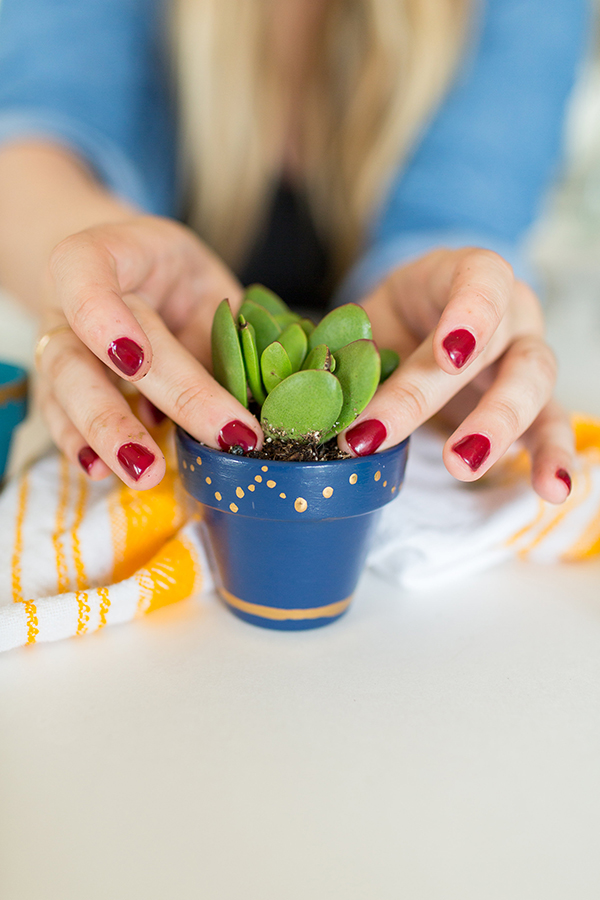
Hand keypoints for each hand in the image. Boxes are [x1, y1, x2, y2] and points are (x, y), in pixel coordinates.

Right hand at [36, 215, 262, 487]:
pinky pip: (59, 416)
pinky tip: (104, 473)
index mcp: (106, 256)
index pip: (85, 271)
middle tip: (185, 448)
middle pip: (88, 352)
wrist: (132, 273)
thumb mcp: (203, 279)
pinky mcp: (60, 385)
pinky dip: (82, 446)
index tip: (138, 364)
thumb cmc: (173, 275)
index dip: (106, 319)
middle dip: (135, 406)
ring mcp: (58, 344)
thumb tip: (265, 397)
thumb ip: (224, 328)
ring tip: (144, 473)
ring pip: (66, 389)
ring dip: (106, 435)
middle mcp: (68, 302)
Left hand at [338, 248, 573, 503]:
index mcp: (469, 275)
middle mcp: (510, 312)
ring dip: (498, 429)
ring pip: (532, 385)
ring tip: (462, 466)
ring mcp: (528, 356)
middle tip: (399, 431)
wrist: (422, 323)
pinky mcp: (537, 401)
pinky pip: (552, 426)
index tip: (446, 357)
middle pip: (494, 347)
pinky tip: (550, 490)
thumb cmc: (399, 317)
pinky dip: (553, 458)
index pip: (481, 280)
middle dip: (443, 395)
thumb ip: (356, 355)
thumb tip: (329, 412)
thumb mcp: (371, 321)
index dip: (469, 315)